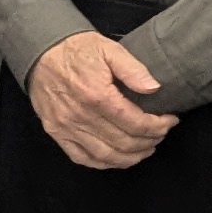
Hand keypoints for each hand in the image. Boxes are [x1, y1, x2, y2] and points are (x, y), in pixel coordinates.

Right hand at [26, 31, 174, 168]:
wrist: (41, 51)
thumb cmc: (76, 50)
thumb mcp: (109, 49)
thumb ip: (133, 69)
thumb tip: (154, 88)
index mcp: (97, 95)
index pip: (135, 122)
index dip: (158, 126)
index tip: (170, 121)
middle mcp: (81, 116)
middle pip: (124, 142)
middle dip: (149, 141)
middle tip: (160, 134)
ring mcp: (66, 127)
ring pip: (106, 156)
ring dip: (131, 157)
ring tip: (145, 149)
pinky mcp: (56, 132)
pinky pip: (82, 158)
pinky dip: (104, 163)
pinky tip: (118, 158)